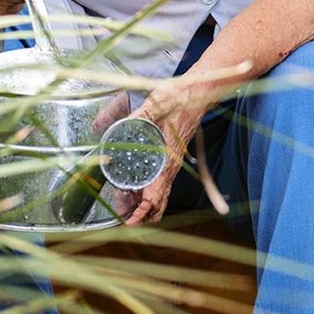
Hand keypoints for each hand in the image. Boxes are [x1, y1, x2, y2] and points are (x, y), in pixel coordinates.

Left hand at [117, 79, 215, 226]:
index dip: (142, 212)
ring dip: (142, 204)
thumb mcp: (157, 105)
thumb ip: (138, 117)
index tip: (129, 221)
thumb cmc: (181, 99)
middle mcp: (171, 166)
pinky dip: (147, 192)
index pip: (156, 196)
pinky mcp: (170, 158)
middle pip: (157, 202)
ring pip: (159, 194)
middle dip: (139, 213)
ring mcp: (171, 163)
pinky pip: (160, 183)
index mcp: (167, 160)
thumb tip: (115, 124)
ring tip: (122, 204)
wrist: (199, 92)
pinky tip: (133, 186)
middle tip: (120, 214)